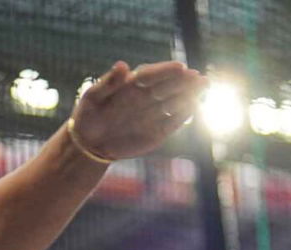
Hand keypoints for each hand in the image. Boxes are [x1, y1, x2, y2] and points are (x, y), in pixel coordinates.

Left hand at [71, 60, 208, 159]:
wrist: (89, 143)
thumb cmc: (88, 116)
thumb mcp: (92, 98)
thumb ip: (108, 83)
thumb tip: (122, 64)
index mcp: (132, 84)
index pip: (151, 75)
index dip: (165, 71)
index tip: (179, 67)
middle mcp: (147, 96)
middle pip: (168, 86)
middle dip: (184, 80)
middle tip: (198, 76)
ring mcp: (154, 112)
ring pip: (175, 101)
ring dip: (189, 94)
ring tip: (202, 86)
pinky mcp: (158, 131)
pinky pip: (173, 122)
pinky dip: (183, 115)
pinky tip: (193, 106)